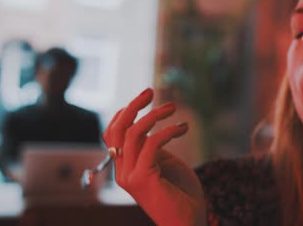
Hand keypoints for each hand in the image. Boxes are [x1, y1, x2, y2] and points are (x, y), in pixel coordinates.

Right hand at [103, 88, 205, 225]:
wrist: (189, 222)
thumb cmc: (182, 194)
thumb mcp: (166, 164)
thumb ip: (154, 148)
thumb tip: (151, 127)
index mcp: (126, 166)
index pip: (113, 134)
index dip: (125, 113)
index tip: (145, 99)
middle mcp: (122, 171)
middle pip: (117, 130)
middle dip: (132, 106)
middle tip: (150, 91)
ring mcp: (130, 176)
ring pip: (133, 134)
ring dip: (155, 115)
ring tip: (174, 107)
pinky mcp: (143, 179)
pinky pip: (152, 144)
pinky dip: (168, 131)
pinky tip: (183, 128)